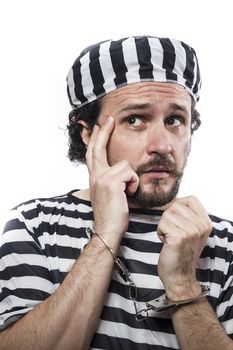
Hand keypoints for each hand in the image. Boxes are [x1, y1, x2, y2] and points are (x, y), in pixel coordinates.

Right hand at [86, 116, 138, 243]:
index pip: (92, 153)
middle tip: (110, 118)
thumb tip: (122, 171)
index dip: (95, 139)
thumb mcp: (109, 194)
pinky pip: (131, 173)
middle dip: (104, 131)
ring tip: (128, 192)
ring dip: (132, 179)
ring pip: (125, 164)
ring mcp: (101, 178)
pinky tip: (129, 195)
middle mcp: (95, 175)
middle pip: (98, 147)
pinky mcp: (111, 182)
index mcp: (94, 177)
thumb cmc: (112, 214)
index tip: (98, 126)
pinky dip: (134, 184)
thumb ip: (112, 180)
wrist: (108, 230)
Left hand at [157, 196, 212, 299]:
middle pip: (175, 205)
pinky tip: (167, 243)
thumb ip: (188, 216)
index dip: (179, 206)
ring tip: (170, 239)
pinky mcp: (179, 237)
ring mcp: (191, 231)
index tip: (177, 221)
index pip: (190, 199)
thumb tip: (174, 200)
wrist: (180, 276)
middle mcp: (201, 226)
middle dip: (168, 219)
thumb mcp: (192, 232)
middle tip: (173, 234)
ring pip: (166, 214)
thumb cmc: (181, 253)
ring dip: (163, 227)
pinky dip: (160, 233)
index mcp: (206, 223)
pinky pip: (161, 224)